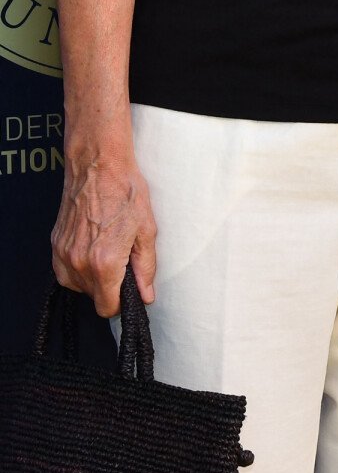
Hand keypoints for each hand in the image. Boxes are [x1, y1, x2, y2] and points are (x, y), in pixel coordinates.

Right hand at [51, 120, 156, 316]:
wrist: (98, 164)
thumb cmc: (125, 191)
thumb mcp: (146, 230)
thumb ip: (146, 268)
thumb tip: (146, 295)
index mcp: (105, 262)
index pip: (108, 308)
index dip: (122, 303)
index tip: (129, 291)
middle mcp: (80, 262)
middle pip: (93, 298)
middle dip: (110, 288)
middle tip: (122, 262)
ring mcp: (64, 253)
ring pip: (78, 286)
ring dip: (93, 279)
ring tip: (108, 251)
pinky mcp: (55, 244)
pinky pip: (65, 271)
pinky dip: (79, 267)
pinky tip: (93, 248)